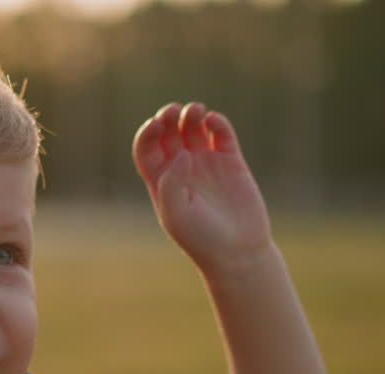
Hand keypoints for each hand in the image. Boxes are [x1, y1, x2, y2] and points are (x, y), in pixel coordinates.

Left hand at [133, 103, 270, 267]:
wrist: (238, 251)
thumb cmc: (202, 238)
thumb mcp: (177, 215)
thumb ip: (172, 183)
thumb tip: (182, 154)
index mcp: (162, 181)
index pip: (147, 148)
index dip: (148, 132)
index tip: (156, 124)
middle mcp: (181, 169)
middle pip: (168, 132)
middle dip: (169, 117)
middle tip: (174, 112)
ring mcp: (206, 163)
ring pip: (194, 128)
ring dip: (191, 114)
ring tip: (196, 111)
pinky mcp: (231, 162)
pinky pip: (221, 133)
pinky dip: (217, 122)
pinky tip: (214, 121)